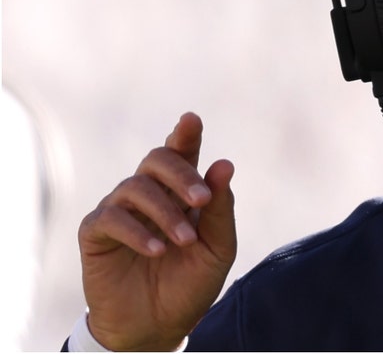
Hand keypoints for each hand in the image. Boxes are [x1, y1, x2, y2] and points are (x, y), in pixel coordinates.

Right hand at [78, 112, 235, 350]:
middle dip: (182, 174)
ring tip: (184, 241)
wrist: (159, 326)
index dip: (185, 134)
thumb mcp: (217, 248)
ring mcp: (120, 210)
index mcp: (181, 192)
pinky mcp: (95, 233)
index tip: (191, 120)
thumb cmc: (191, 283)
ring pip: (136, 187)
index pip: (182, 152)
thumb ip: (220, 209)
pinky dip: (137, 231)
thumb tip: (224, 164)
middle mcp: (149, 193)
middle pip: (157, 159)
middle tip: (202, 199)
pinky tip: (157, 250)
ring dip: (165, 212)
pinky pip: (110, 217)